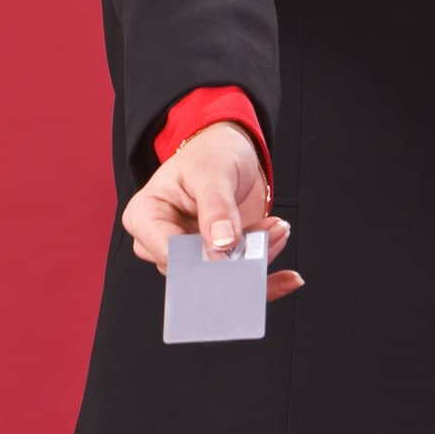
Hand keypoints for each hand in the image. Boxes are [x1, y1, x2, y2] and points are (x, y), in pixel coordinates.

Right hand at [120, 121, 303, 300]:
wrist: (230, 149)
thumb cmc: (211, 153)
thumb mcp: (213, 172)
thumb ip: (216, 208)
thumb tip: (220, 247)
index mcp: (146, 216)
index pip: (168, 251)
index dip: (202, 254)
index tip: (233, 245)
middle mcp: (162, 242)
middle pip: (196, 270)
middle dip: (237, 259)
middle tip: (270, 236)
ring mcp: (191, 255)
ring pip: (222, 277)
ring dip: (257, 260)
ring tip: (278, 230)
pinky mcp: (216, 262)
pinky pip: (238, 283)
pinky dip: (266, 280)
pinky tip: (289, 279)